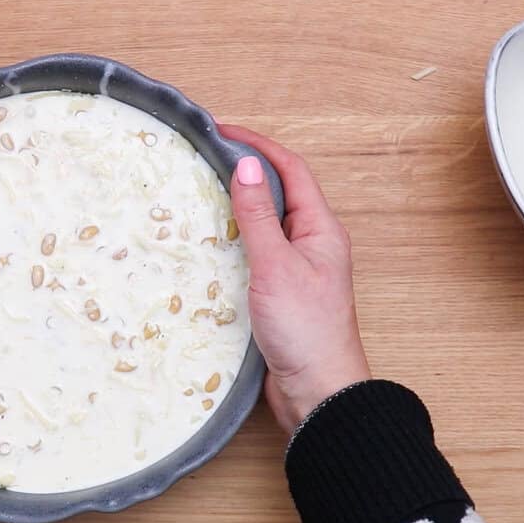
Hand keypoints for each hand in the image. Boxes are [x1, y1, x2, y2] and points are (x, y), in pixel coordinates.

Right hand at [220, 125, 371, 434]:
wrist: (319, 391)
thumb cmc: (305, 330)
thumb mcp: (276, 266)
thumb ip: (259, 216)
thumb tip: (247, 166)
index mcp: (321, 229)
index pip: (291, 170)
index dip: (258, 146)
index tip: (222, 131)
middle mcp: (313, 243)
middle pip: (280, 191)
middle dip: (246, 169)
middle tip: (206, 158)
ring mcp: (298, 269)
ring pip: (267, 223)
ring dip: (239, 204)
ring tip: (202, 192)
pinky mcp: (282, 292)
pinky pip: (258, 252)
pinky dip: (236, 239)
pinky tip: (212, 244)